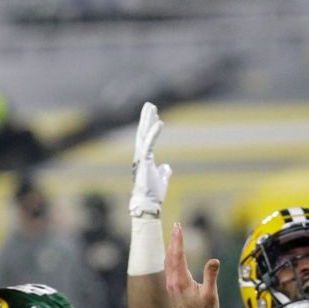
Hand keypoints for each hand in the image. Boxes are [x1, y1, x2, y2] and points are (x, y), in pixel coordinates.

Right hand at [130, 102, 172, 218]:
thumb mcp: (161, 180)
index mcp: (145, 159)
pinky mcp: (144, 160)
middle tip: (150, 104)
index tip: (156, 116)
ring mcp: (141, 157)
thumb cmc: (153, 194)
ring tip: (151, 106)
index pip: (147, 139)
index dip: (151, 127)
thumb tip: (167, 167)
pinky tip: (159, 122)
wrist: (148, 203)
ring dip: (147, 119)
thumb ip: (163, 172)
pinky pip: (149, 143)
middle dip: (146, 118)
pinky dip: (154, 132)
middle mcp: (141, 156)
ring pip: (143, 134)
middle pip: (143, 132)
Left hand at [164, 223, 219, 307]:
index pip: (178, 255)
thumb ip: (211, 276)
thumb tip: (214, 260)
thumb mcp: (211, 294)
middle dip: (174, 240)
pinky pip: (169, 268)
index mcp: (181, 281)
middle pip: (170, 256)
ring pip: (168, 262)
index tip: (179, 227)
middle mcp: (172, 281)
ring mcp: (171, 285)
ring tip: (176, 237)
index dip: (178, 240)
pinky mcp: (172, 289)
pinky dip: (171, 257)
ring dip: (172, 248)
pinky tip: (174, 255)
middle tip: (177, 226)